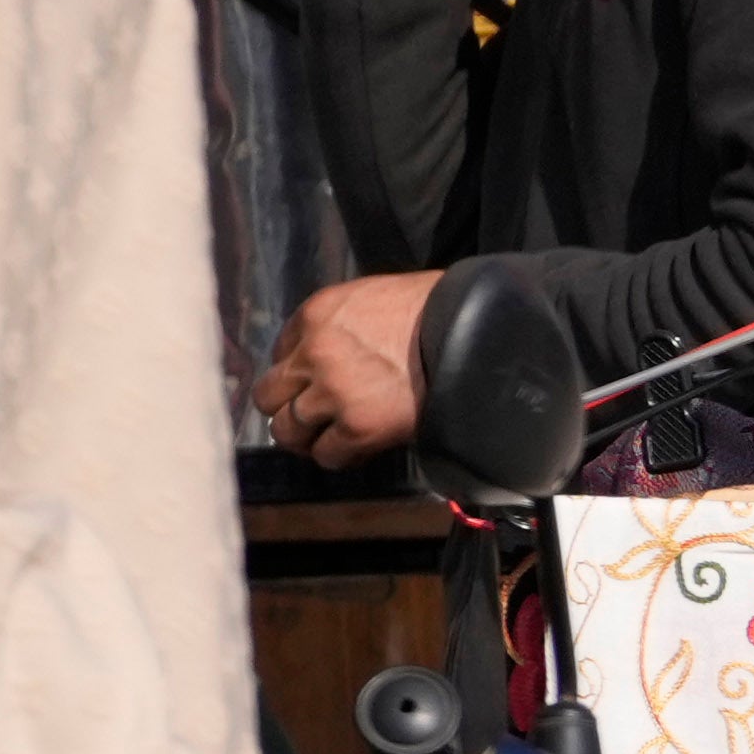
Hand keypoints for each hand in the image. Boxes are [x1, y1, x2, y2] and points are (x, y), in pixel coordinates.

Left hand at [258, 271, 435, 469]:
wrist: (483, 334)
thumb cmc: (440, 310)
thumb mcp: (377, 297)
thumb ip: (342, 324)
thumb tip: (335, 352)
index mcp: (317, 314)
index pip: (280, 352)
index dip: (299, 371)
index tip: (316, 382)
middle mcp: (314, 353)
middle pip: (270, 395)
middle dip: (289, 406)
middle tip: (314, 414)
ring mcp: (334, 392)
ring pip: (288, 430)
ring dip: (308, 437)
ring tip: (331, 436)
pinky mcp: (359, 426)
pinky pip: (327, 455)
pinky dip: (340, 456)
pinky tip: (359, 447)